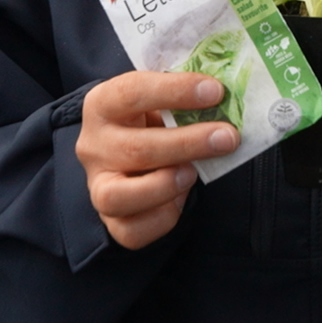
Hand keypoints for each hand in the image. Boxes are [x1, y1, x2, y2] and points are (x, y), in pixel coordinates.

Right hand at [76, 71, 239, 249]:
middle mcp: (93, 146)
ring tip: (194, 172)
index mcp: (102, 104)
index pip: (132, 92)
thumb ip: (185, 99)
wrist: (131, 160)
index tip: (215, 92)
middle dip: (188, 143)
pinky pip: (133, 231)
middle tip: (228, 137)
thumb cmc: (153, 123)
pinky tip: (182, 197)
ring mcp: (98, 186)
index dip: (175, 91)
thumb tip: (225, 98)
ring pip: (120, 196)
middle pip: (136, 149)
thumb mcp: (161, 102)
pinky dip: (163, 217)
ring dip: (166, 185)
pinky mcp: (111, 221)